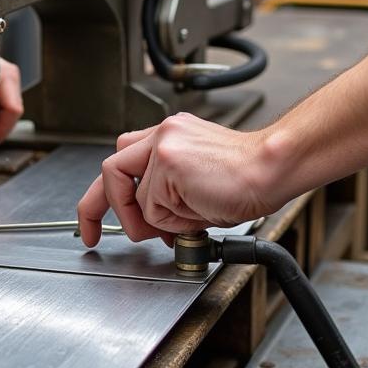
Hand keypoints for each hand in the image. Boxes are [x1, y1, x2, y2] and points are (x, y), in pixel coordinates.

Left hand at [77, 113, 286, 246]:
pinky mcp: (168, 160)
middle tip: (95, 234)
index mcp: (169, 136)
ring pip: (136, 196)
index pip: (122, 160)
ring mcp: (163, 144)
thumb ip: (167, 196)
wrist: (273, 168)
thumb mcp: (196, 186)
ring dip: (158, 219)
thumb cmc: (247, 180)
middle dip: (100, 208)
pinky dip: (172, 220)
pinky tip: (196, 212)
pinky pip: (152, 205)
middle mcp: (162, 134)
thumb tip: (150, 226)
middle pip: (111, 171)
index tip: (94, 219)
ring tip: (186, 220)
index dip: (105, 193)